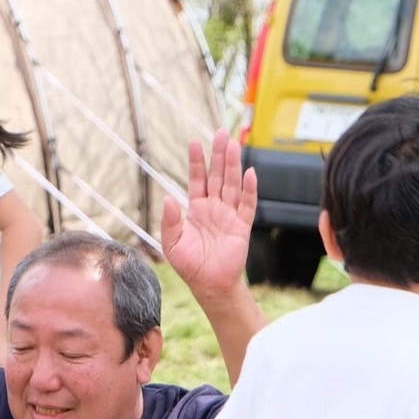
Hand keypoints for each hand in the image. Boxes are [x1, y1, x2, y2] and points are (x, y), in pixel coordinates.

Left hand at [160, 129, 257, 295]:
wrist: (209, 285)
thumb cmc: (189, 265)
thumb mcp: (172, 243)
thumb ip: (170, 221)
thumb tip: (168, 199)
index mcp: (196, 209)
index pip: (197, 180)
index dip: (196, 162)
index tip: (194, 142)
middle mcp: (214, 208)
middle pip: (217, 176)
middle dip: (219, 155)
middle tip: (221, 133)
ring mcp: (229, 215)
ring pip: (232, 185)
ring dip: (233, 165)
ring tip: (233, 145)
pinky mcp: (242, 226)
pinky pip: (247, 204)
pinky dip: (249, 189)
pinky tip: (250, 173)